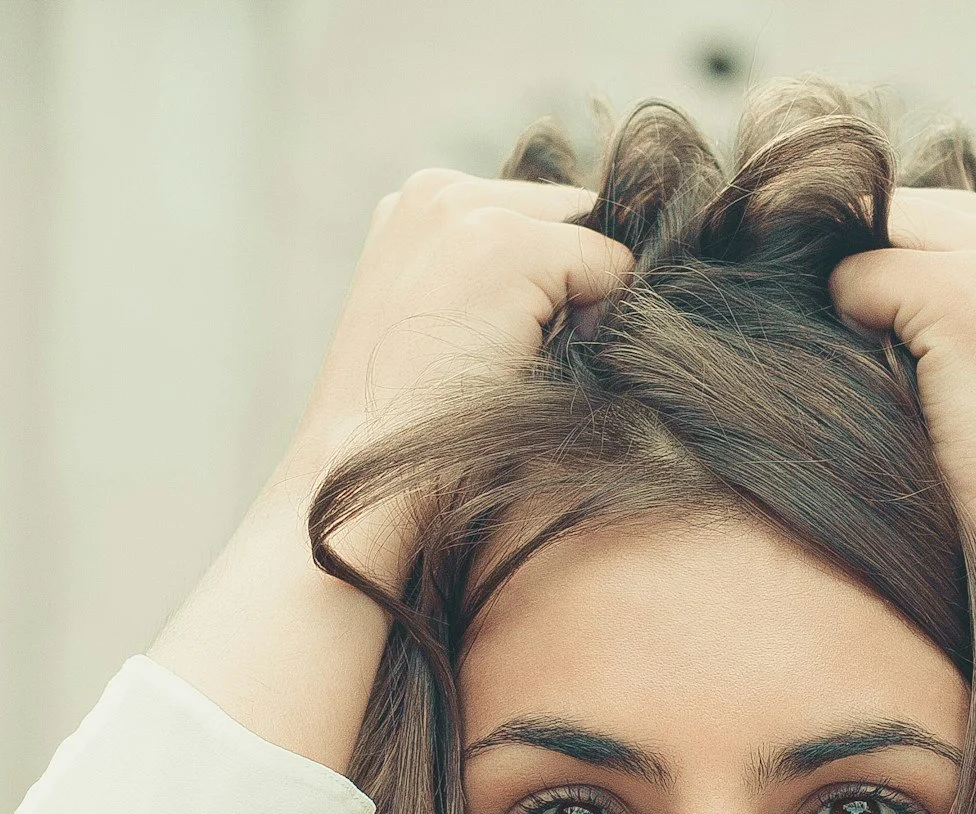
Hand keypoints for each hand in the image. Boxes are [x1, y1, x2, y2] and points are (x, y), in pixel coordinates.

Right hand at [265, 170, 634, 582]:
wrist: (364, 461)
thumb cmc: (412, 421)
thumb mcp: (443, 321)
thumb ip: (495, 276)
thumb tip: (591, 277)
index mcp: (415, 204)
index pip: (536, 212)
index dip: (548, 282)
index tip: (508, 341)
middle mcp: (436, 190)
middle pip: (571, 214)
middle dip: (571, 280)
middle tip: (517, 355)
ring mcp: (467, 210)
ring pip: (592, 240)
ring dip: (581, 301)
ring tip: (517, 358)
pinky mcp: (507, 244)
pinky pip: (611, 267)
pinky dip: (597, 321)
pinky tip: (533, 361)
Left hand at [828, 188, 975, 584]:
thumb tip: (876, 285)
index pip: (941, 216)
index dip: (900, 270)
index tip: (892, 337)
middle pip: (903, 212)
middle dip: (871, 270)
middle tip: (867, 355)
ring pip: (875, 237)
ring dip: (861, 299)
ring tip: (883, 373)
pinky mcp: (963, 294)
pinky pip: (855, 278)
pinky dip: (850, 328)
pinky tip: (887, 385)